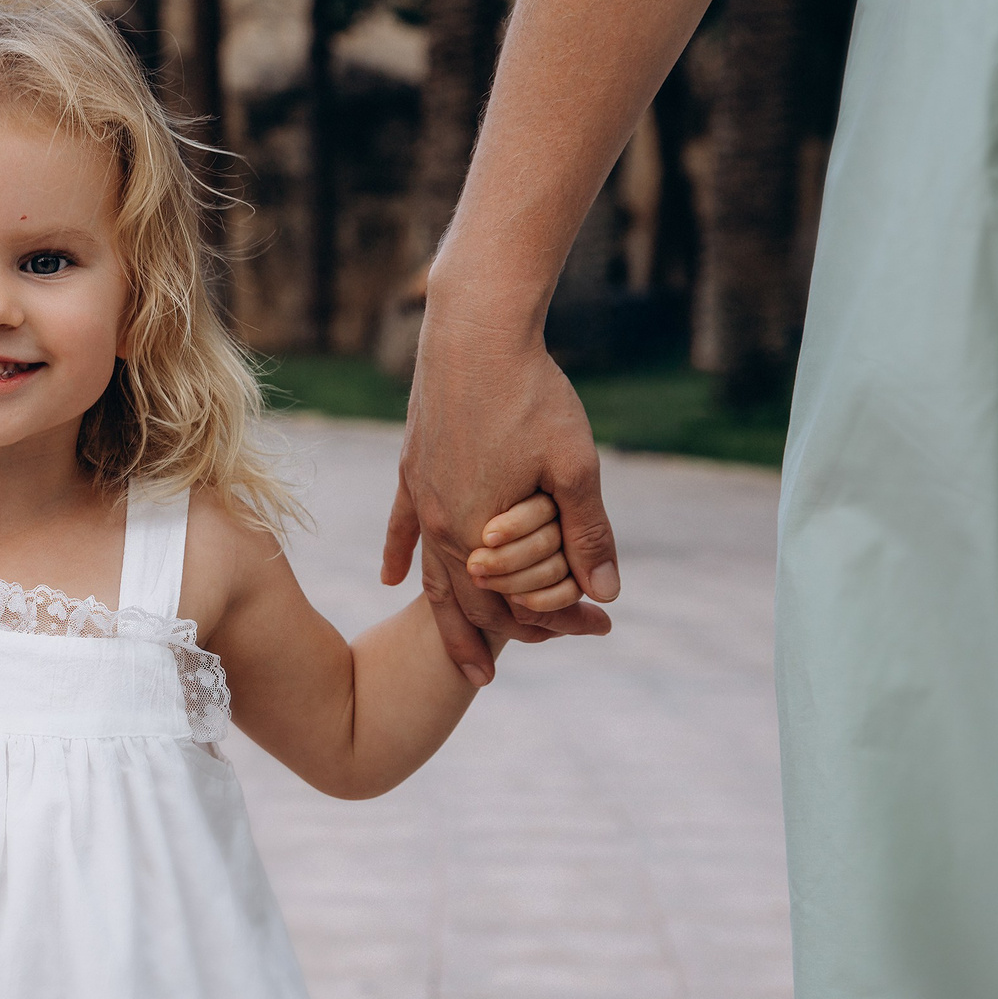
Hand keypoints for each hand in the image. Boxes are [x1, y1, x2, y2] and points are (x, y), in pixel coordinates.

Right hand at [381, 302, 620, 686]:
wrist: (474, 332)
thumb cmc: (532, 393)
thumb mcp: (576, 466)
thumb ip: (588, 534)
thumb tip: (606, 594)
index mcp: (481, 532)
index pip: (515, 605)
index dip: (557, 624)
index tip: (597, 628)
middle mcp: (442, 526)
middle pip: (471, 603)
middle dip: (508, 635)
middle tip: (545, 652)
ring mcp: (421, 498)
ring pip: (432, 579)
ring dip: (450, 624)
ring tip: (466, 666)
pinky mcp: (411, 469)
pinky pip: (400, 529)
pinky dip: (398, 557)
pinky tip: (390, 581)